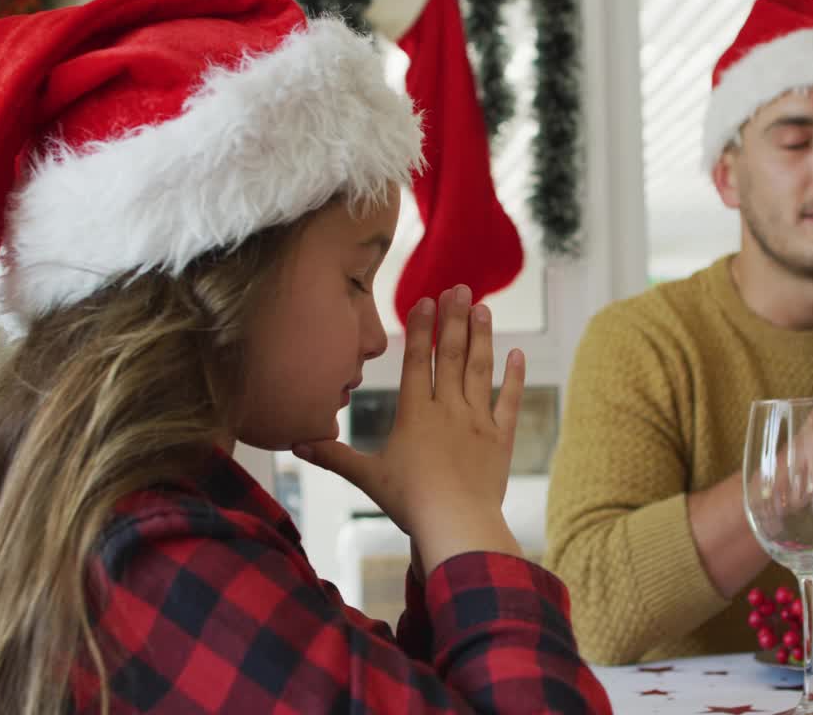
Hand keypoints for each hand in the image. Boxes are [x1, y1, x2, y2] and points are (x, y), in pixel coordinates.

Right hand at [294, 285, 525, 547]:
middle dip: (455, 318)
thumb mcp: (367, 477)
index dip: (423, 328)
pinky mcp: (501, 438)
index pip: (418, 361)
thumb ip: (334, 456)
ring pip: (479, 369)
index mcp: (415, 413)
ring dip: (482, 336)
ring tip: (484, 308)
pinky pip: (509, 401)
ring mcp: (477, 421)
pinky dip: (514, 377)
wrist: (456, 524)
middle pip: (451, 355)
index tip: (428, 299)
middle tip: (460, 287)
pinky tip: (518, 353)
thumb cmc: (410, 503)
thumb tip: (295, 444)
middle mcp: (448, 409)